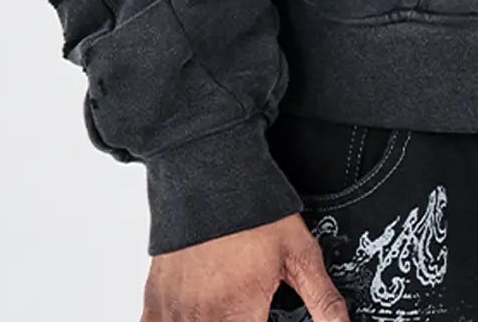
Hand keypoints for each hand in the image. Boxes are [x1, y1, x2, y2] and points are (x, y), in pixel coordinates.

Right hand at [141, 211, 349, 320]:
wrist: (209, 171)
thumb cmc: (253, 209)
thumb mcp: (299, 252)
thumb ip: (322, 298)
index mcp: (238, 313)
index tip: (262, 316)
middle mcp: (202, 318)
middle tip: (248, 308)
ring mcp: (174, 311)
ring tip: (227, 307)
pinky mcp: (154, 300)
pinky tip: (192, 316)